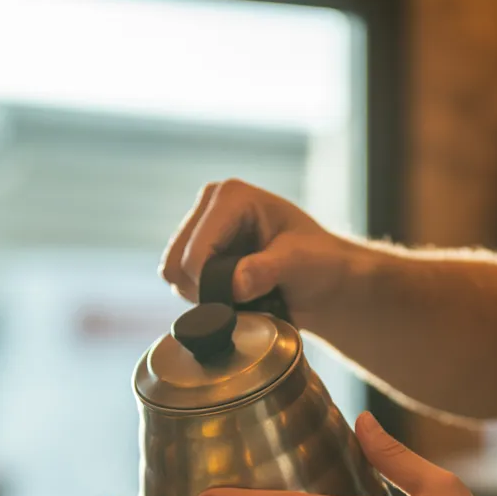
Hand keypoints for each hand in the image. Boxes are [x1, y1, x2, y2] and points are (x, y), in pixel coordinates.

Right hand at [160, 179, 356, 327]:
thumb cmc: (319, 263)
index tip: (246, 299)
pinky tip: (234, 295)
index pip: (194, 253)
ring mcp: (200, 228)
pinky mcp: (197, 250)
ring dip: (204, 297)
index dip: (212, 286)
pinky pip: (180, 284)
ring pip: (173, 276)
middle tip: (245, 299)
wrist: (323, 278)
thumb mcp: (301, 263)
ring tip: (243, 296)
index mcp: (230, 196)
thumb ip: (267, 270)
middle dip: (205, 292)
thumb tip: (234, 285)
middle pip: (175, 265)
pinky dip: (204, 297)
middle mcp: (208, 205)